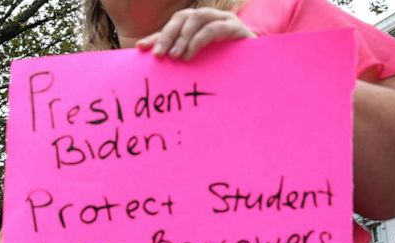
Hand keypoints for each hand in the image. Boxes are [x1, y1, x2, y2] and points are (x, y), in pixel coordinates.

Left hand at [137, 8, 254, 60]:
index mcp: (197, 26)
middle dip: (168, 35)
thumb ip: (176, 59)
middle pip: (183, 17)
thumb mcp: (196, 65)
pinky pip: (214, 28)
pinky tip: (190, 55)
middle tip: (159, 56)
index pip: (173, 25)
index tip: (140, 48)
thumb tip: (148, 57)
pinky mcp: (236, 28)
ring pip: (197, 17)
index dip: (157, 35)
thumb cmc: (222, 69)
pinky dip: (199, 40)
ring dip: (183, 37)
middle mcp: (209, 18)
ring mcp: (224, 20)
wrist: (254, 74)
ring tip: (176, 57)